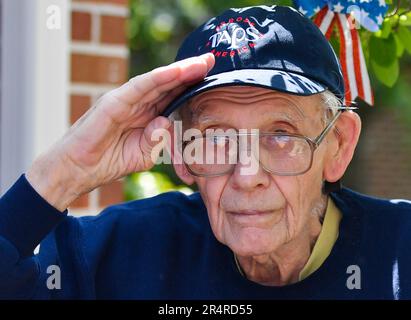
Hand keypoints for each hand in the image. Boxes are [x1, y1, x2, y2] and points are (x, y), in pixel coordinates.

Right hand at [26, 53, 214, 210]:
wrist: (79, 170)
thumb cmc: (110, 161)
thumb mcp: (144, 155)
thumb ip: (158, 140)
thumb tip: (167, 121)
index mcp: (146, 114)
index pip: (172, 96)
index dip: (192, 86)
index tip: (214, 78)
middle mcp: (138, 103)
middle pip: (168, 84)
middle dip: (191, 72)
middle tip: (212, 60)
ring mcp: (126, 100)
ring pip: (157, 81)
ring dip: (179, 71)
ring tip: (201, 63)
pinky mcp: (113, 102)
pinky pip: (139, 88)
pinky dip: (158, 78)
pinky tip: (176, 72)